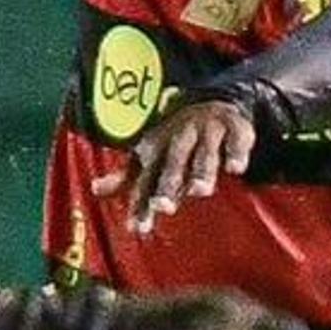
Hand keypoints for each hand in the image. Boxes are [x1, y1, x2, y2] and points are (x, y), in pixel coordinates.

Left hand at [93, 97, 256, 232]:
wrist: (211, 102)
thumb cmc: (175, 139)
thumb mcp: (150, 156)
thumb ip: (126, 177)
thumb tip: (95, 190)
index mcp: (156, 149)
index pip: (146, 179)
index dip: (141, 203)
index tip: (137, 227)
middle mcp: (180, 139)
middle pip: (172, 164)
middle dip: (167, 184)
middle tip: (163, 207)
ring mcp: (207, 132)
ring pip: (203, 153)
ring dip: (201, 171)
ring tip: (200, 191)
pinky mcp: (234, 128)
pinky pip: (236, 141)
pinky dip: (235, 153)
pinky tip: (235, 169)